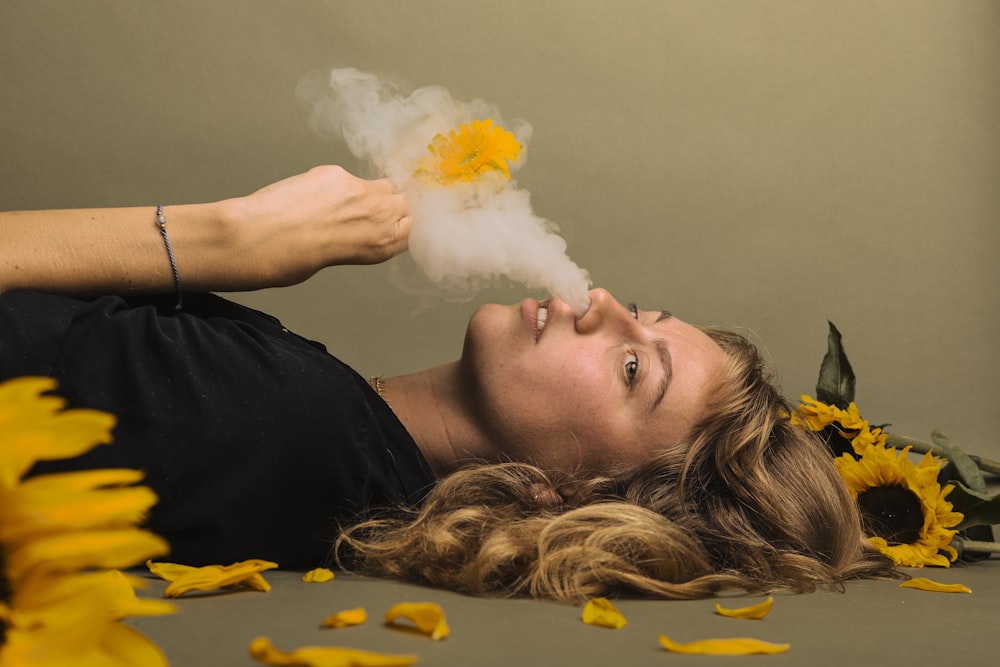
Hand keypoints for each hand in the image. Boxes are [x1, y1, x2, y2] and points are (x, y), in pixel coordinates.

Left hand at [233, 165, 410, 285]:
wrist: (256, 238)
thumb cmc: (288, 259)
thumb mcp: (339, 259)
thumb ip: (362, 240)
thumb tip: (363, 228)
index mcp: (382, 245)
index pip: (416, 224)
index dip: (409, 220)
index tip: (403, 220)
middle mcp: (378, 216)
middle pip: (407, 200)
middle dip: (397, 204)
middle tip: (375, 212)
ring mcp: (359, 191)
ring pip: (383, 184)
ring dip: (372, 192)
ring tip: (345, 207)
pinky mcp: (336, 173)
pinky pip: (349, 177)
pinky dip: (339, 185)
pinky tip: (319, 198)